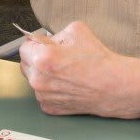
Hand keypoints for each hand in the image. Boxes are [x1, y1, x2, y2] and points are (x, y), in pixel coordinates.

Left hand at [17, 21, 139, 118]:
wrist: (115, 86)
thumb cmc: (98, 60)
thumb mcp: (75, 31)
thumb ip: (53, 33)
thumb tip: (42, 40)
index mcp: (42, 58)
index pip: (24, 47)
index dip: (35, 43)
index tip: (44, 44)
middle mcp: (39, 80)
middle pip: (25, 64)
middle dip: (37, 58)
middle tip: (57, 57)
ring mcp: (43, 96)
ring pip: (33, 79)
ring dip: (43, 74)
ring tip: (65, 72)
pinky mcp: (50, 108)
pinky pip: (42, 94)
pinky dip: (50, 89)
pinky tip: (66, 84)